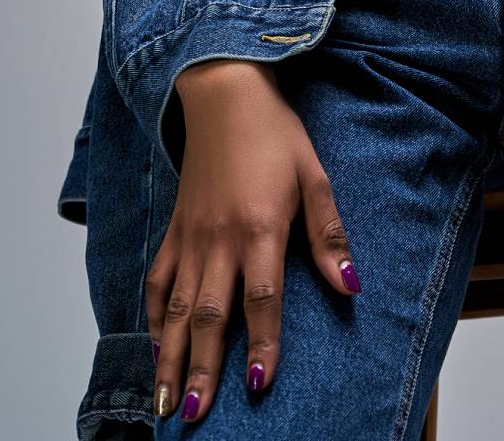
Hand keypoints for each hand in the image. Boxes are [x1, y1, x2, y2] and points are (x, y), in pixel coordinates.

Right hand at [145, 59, 360, 422]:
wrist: (224, 95)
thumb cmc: (276, 135)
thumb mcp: (316, 177)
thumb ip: (328, 235)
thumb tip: (350, 284)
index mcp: (259, 228)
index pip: (260, 299)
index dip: (262, 343)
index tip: (260, 384)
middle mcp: (219, 239)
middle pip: (208, 316)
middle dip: (202, 369)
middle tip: (194, 415)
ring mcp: (190, 237)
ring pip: (175, 308)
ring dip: (170, 357)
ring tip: (165, 401)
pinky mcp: (174, 229)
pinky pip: (157, 281)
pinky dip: (153, 316)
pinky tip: (155, 344)